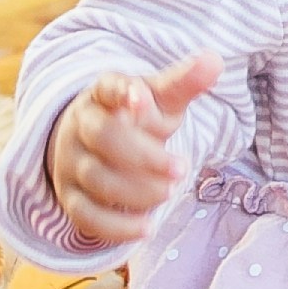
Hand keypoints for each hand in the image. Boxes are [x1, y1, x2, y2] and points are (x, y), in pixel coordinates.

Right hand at [48, 55, 215, 252]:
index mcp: (103, 94)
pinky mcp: (72, 197)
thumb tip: (215, 61)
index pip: (107, 88)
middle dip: (144, 156)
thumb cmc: (137, 118)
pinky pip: (86, 216)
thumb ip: (184, 82)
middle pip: (103, 137)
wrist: (96, 145)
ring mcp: (72, 163)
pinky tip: (147, 227)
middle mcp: (81, 126)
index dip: (123, 92)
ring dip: (137, 191)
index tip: (142, 98)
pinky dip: (116, 227)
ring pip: (97, 179)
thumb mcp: (160, 98)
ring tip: (171, 191)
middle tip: (183, 168)